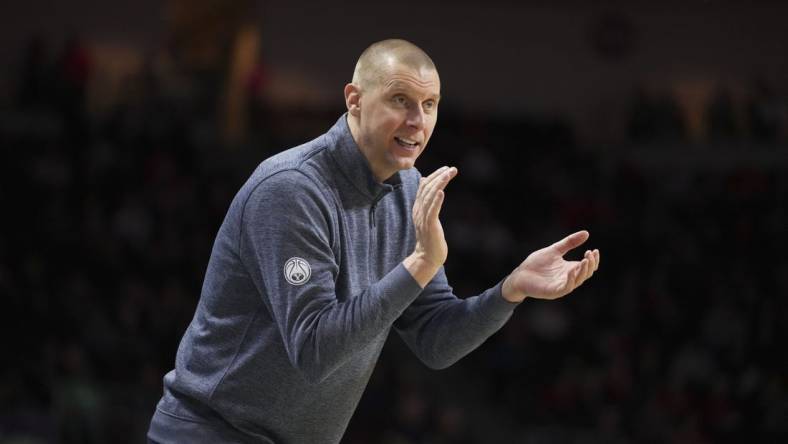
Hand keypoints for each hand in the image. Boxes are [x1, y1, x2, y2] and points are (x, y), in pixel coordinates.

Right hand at [404, 166, 456, 286]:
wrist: (426, 258)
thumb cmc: (430, 238)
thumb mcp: (427, 218)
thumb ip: (426, 203)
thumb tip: (425, 186)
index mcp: (418, 208)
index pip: (424, 187)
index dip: (434, 176)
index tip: (445, 169)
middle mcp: (419, 211)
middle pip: (427, 189)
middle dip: (439, 177)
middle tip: (451, 169)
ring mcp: (423, 218)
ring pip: (430, 197)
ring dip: (439, 183)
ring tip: (448, 173)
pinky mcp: (429, 226)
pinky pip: (432, 211)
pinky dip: (437, 200)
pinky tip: (442, 192)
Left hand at [502, 230, 599, 302]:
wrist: (520, 274)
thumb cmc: (537, 263)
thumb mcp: (555, 250)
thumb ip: (569, 242)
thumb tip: (586, 233)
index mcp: (570, 269)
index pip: (587, 266)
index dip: (593, 260)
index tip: (594, 250)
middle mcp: (568, 278)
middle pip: (586, 273)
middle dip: (590, 264)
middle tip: (589, 254)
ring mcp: (562, 286)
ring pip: (578, 281)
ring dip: (583, 271)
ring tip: (585, 260)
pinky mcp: (553, 292)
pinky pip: (566, 287)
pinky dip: (571, 279)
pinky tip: (572, 270)